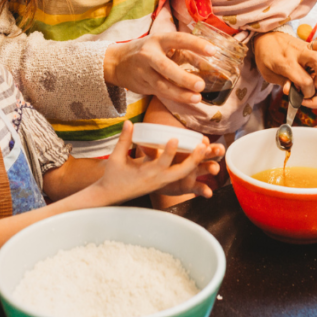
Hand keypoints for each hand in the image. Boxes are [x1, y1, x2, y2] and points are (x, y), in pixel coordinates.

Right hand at [95, 122, 223, 203]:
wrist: (111, 195)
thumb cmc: (113, 176)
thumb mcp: (116, 158)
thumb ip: (124, 140)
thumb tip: (129, 122)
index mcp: (145, 175)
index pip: (161, 163)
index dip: (169, 152)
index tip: (175, 138)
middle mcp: (157, 180)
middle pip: (180, 172)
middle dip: (193, 160)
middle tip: (203, 146)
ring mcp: (161, 183)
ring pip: (183, 174)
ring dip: (194, 162)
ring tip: (205, 148)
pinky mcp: (163, 182)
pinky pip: (180, 175)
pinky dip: (189, 166)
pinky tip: (198, 155)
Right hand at [104, 33, 215, 103]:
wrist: (116, 62)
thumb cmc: (146, 50)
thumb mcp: (161, 44)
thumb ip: (182, 52)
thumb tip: (208, 62)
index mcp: (158, 40)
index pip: (178, 39)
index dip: (195, 44)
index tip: (213, 51)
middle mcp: (148, 55)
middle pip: (166, 67)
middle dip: (183, 78)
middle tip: (201, 85)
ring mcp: (143, 72)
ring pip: (162, 85)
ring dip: (180, 93)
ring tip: (197, 98)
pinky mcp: (142, 85)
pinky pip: (159, 92)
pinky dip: (174, 97)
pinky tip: (186, 99)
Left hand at [253, 31, 316, 99]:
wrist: (265, 37)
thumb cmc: (265, 57)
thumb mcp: (268, 74)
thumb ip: (282, 82)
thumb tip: (290, 92)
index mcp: (286, 64)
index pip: (305, 80)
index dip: (308, 92)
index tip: (304, 93)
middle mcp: (298, 53)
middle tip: (316, 82)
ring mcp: (305, 45)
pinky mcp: (309, 42)